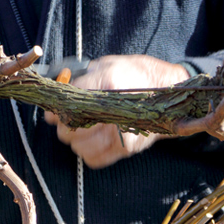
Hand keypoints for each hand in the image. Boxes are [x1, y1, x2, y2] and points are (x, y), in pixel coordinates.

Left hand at [44, 55, 188, 168]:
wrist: (166, 92)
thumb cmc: (134, 74)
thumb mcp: (105, 64)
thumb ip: (80, 79)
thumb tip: (58, 94)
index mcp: (108, 82)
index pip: (70, 101)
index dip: (58, 107)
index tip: (57, 107)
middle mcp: (114, 108)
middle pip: (68, 128)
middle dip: (65, 123)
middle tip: (70, 117)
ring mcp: (120, 132)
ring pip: (78, 146)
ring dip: (75, 139)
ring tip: (82, 127)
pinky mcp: (126, 147)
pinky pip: (94, 158)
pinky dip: (88, 151)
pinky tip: (92, 139)